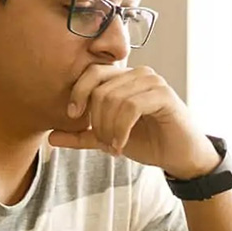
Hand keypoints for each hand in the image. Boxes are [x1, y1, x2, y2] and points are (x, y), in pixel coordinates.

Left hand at [50, 65, 220, 179]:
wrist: (181, 157)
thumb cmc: (149, 143)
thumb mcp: (108, 139)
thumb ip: (82, 136)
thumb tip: (50, 137)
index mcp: (125, 78)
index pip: (92, 73)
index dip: (79, 93)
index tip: (74, 117)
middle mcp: (139, 74)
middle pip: (100, 89)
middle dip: (96, 121)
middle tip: (103, 143)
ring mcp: (153, 82)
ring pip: (114, 98)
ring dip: (108, 128)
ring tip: (114, 146)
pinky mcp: (164, 95)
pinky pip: (131, 106)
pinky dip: (121, 129)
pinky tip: (122, 144)